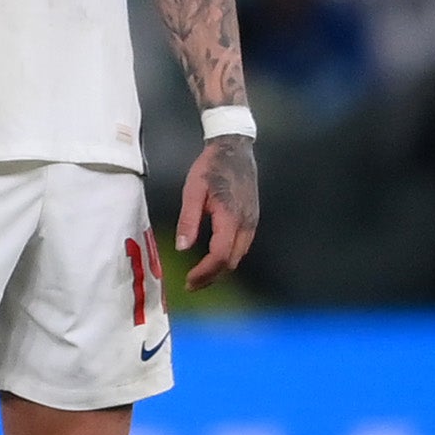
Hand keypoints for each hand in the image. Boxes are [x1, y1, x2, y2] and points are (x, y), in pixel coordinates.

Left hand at [177, 131, 259, 283]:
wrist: (235, 150)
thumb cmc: (211, 168)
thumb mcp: (193, 190)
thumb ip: (188, 220)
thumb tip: (182, 247)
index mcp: (231, 217)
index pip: (221, 255)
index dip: (205, 272)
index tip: (188, 281)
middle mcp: (246, 224)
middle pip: (232, 261)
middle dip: (212, 277)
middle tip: (191, 284)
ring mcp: (252, 222)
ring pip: (239, 256)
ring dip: (220, 270)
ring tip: (200, 276)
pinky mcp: (252, 219)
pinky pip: (242, 246)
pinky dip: (228, 258)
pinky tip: (214, 259)